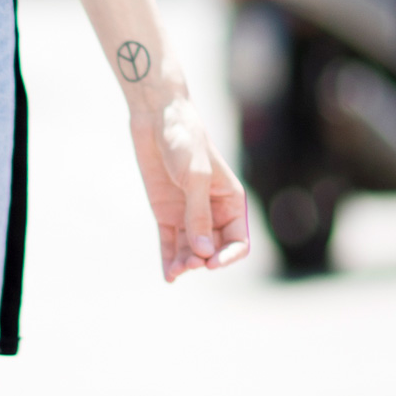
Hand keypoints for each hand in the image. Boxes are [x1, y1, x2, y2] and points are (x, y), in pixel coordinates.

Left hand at [131, 93, 249, 281]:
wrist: (157, 119)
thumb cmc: (185, 141)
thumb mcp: (195, 177)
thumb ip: (198, 213)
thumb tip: (203, 251)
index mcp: (231, 201)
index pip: (237, 240)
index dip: (227, 256)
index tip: (210, 263)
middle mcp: (212, 211)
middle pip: (213, 249)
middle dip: (202, 261)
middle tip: (187, 264)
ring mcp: (188, 214)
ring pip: (190, 250)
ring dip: (185, 264)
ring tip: (175, 271)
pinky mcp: (166, 214)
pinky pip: (170, 243)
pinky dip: (168, 259)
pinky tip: (168, 276)